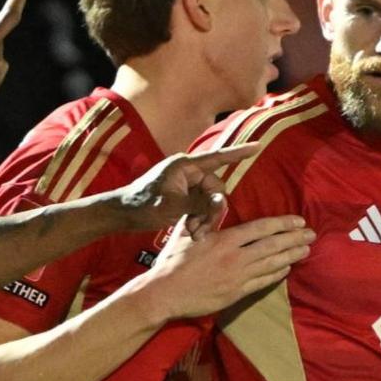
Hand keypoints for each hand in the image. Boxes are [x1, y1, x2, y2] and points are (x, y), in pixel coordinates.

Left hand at [112, 141, 265, 231]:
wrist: (122, 215)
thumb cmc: (142, 206)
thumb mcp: (172, 207)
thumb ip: (200, 204)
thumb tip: (222, 202)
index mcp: (185, 166)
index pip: (218, 157)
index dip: (239, 153)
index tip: (258, 146)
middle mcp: (187, 172)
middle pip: (215, 189)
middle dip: (212, 211)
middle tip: (201, 230)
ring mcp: (184, 185)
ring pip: (208, 201)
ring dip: (205, 219)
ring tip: (194, 234)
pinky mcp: (181, 196)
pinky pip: (199, 207)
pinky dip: (198, 219)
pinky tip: (191, 232)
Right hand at [139, 215, 312, 320]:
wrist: (165, 293)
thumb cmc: (173, 261)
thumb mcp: (187, 232)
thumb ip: (206, 217)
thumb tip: (219, 202)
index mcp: (224, 240)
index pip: (261, 229)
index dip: (282, 224)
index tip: (298, 221)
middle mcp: (235, 257)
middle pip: (272, 246)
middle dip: (294, 239)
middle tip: (311, 235)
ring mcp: (237, 277)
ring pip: (271, 264)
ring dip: (291, 256)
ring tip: (306, 250)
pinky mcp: (236, 294)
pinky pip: (262, 282)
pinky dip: (276, 274)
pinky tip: (286, 268)